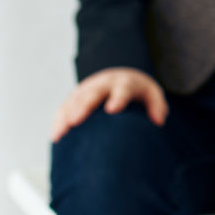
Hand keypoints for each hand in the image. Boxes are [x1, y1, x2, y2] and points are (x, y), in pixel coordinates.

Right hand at [50, 67, 167, 142]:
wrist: (118, 78)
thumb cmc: (136, 92)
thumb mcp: (151, 94)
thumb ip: (157, 106)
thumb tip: (158, 120)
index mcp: (124, 83)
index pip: (122, 89)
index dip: (118, 98)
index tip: (112, 109)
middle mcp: (103, 84)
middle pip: (93, 94)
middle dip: (84, 106)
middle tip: (76, 121)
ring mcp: (87, 90)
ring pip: (75, 100)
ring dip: (66, 115)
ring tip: (60, 133)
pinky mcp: (75, 98)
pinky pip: (64, 107)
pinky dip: (59, 120)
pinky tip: (56, 136)